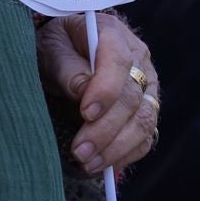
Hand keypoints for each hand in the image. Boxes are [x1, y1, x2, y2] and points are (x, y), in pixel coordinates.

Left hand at [38, 13, 158, 174]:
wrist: (67, 51)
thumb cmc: (57, 48)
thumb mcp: (52, 49)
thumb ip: (67, 68)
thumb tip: (83, 91)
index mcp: (113, 34)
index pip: (119, 61)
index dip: (106, 90)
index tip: (85, 113)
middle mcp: (138, 59)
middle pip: (131, 98)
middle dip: (105, 129)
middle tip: (79, 152)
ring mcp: (147, 86)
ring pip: (144, 121)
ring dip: (116, 148)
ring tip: (87, 164)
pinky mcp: (146, 109)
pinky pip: (145, 137)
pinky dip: (125, 155)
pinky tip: (103, 166)